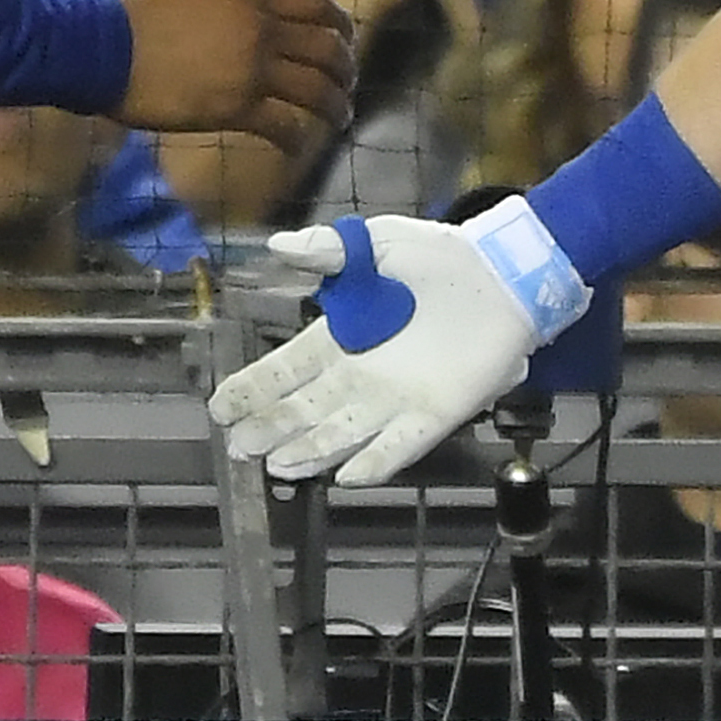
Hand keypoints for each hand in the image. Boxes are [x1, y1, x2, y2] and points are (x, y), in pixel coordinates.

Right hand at [114, 0, 356, 155]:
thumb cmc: (139, 10)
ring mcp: (249, 68)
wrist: (101, 45)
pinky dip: (295, 138)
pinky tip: (294, 147)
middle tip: (346, 85)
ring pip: (316, 89)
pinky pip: (282, 124)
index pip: (319, 5)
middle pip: (328, 48)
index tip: (346, 42)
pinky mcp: (233, 106)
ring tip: (338, 118)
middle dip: (345, 70)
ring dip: (334, 106)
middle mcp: (259, 28)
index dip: (341, 26)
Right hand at [208, 199, 583, 483]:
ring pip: (342, 434)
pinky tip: (344, 477)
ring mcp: (396, 399)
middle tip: (238, 446)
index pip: (286, 369)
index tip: (219, 407)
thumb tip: (276, 247)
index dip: (252, 388)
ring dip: (309, 452)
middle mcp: (361, 376)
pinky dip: (373, 463)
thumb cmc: (438, 258)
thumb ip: (329, 251)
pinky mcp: (435, 414)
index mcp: (341, 336)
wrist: (502, 274)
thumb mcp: (378, 244)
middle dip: (270, 427)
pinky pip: (400, 447)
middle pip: (305, 410)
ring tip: (276, 466)